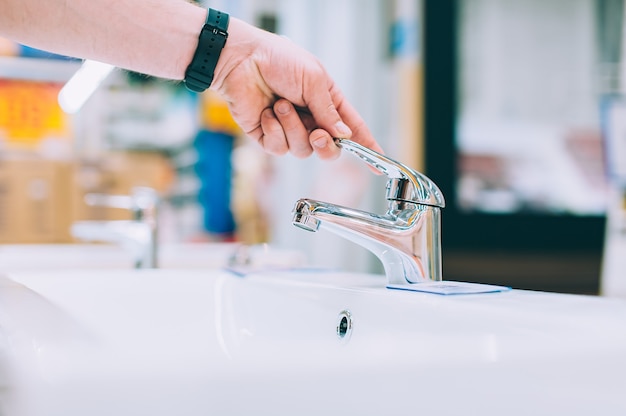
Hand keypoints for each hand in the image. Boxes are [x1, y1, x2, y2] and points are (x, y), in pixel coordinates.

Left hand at [211, 18, 382, 159]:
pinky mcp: (268, 137)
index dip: (366, 147)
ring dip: (292, 127)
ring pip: (302, 150)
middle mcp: (310, 119)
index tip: (379, 165)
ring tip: (279, 104)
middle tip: (317, 133)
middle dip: (325, 146)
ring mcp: (289, 129)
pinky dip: (274, 130)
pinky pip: (279, 149)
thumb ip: (329, 110)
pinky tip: (266, 112)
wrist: (242, 60)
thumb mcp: (314, 79)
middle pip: (328, 149)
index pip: (352, 129)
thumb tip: (343, 134)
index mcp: (327, 102)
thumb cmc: (279, 60)